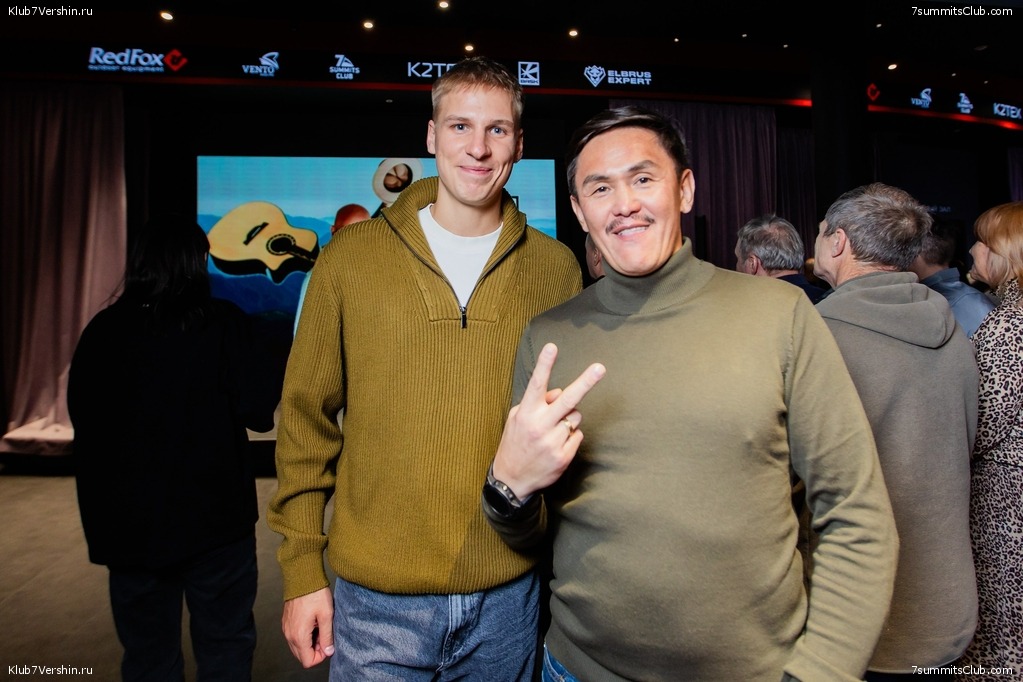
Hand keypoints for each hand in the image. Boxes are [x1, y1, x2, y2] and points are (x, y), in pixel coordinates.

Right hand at [282, 587, 334, 667]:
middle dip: (315, 651)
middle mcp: (289, 634)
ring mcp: (286, 628)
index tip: (328, 645)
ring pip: (297, 647)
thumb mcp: (327, 616)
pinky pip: (294, 637)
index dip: (320, 657)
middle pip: (301, 656)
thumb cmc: (315, 594)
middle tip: (325, 636)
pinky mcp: (286, 622)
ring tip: (320, 628)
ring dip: (309, 643)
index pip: (307, 661)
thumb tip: (328, 651)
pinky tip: (313, 623)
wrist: (302, 577)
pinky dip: (304, 636)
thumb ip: (327, 636)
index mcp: (299, 635)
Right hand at [492, 343, 604, 496]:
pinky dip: (570, 436)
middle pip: (568, 400)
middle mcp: (540, 426)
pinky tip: (556, 444)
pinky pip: (577, 435)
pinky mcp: (563, 456)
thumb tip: (560, 392)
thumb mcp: (517, 418)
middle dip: (585, 382)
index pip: (537, 384)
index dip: (544, 365)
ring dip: (569, 418)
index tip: (552, 347)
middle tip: (600, 368)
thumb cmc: (515, 442)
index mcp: (526, 412)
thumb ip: (537, 402)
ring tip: (552, 430)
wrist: (511, 480)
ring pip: (576, 417)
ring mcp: (553, 442)